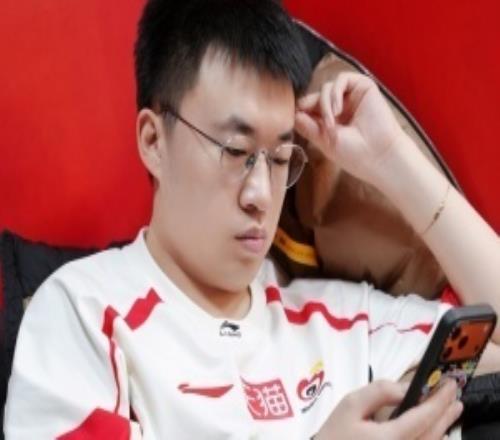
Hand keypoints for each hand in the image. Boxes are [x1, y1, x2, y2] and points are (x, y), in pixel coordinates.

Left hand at [295, 72, 407, 184]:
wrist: (379, 156)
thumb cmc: (354, 154)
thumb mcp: (324, 141)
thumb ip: (308, 127)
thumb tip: (294, 114)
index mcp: (330, 120)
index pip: (309, 108)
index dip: (301, 110)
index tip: (297, 119)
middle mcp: (340, 107)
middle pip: (316, 96)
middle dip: (312, 108)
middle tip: (319, 125)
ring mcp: (351, 97)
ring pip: (326, 88)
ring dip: (324, 104)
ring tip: (331, 123)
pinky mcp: (363, 87)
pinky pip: (341, 79)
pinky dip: (334, 93)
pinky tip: (337, 110)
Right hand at [315, 380, 462, 439]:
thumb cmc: (335, 434)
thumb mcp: (350, 405)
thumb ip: (379, 392)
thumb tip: (405, 386)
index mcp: (391, 438)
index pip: (423, 417)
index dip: (439, 399)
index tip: (449, 384)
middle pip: (433, 433)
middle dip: (445, 412)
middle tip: (455, 393)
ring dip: (443, 425)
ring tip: (451, 409)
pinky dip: (432, 438)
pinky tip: (435, 430)